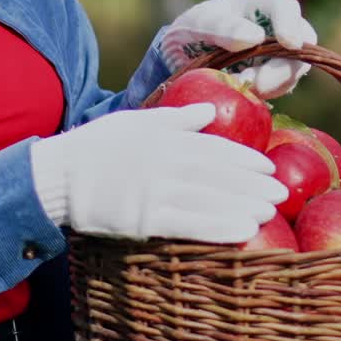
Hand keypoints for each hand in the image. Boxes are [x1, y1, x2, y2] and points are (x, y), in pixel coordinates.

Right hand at [30, 105, 287, 241]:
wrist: (59, 175)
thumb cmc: (96, 147)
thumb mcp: (134, 121)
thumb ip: (175, 118)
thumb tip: (210, 110)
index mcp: (162, 136)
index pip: (211, 147)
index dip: (242, 157)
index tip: (268, 166)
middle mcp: (163, 160)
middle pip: (216, 172)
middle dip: (251, 182)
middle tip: (281, 191)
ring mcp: (154, 189)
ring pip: (207, 197)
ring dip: (242, 203)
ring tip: (269, 211)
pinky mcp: (144, 217)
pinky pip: (188, 223)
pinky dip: (218, 226)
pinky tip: (243, 230)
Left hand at [156, 0, 316, 98]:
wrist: (188, 56)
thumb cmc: (195, 29)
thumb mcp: (200, 24)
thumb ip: (223, 27)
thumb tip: (255, 37)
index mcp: (261, 3)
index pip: (285, 7)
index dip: (291, 24)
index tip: (288, 43)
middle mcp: (278, 26)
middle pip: (300, 45)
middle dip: (282, 68)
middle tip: (257, 84)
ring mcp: (281, 52)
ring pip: (294, 70)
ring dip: (271, 84)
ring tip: (239, 85)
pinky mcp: (277, 76)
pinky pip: (281, 88)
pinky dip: (264, 93)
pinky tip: (241, 92)